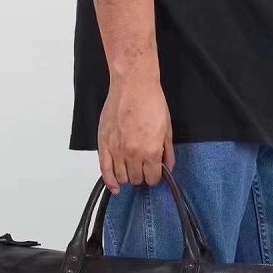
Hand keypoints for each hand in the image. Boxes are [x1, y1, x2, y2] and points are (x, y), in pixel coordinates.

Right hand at [97, 74, 175, 193]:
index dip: (155, 177)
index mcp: (150, 152)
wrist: (133, 85)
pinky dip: (109, 181)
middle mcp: (132, 154)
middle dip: (142, 176)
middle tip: (143, 168)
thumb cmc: (151, 102)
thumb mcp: (167, 129)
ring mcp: (116, 150)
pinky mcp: (103, 143)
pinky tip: (114, 187)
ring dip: (127, 177)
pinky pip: (104, 170)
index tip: (154, 172)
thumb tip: (168, 167)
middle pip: (136, 179)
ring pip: (121, 177)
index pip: (152, 178)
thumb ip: (167, 152)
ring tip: (131, 170)